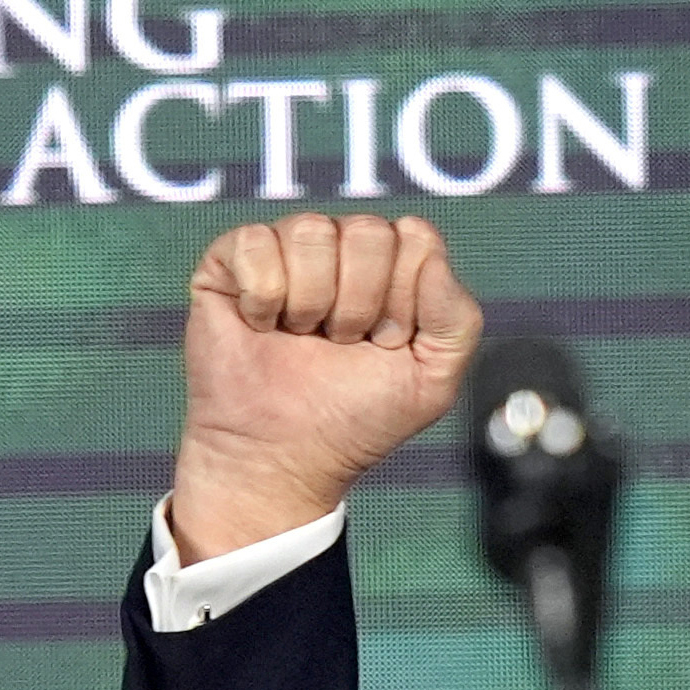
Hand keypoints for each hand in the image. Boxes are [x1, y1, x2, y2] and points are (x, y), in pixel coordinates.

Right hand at [172, 211, 481, 560]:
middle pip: (368, 232)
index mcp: (393, 265)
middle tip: (340, 345)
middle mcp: (341, 247)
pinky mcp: (232, 259)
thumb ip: (457, 319)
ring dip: (311, 304)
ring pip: (312, 232)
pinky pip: (256, 243)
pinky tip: (261, 327)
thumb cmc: (356, 420)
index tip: (385, 343)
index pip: (415, 239)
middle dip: (358, 304)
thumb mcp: (432, 381)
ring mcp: (287, 248)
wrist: (284, 457)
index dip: (404, 300)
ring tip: (301, 339)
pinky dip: (262, 299)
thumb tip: (432, 256)